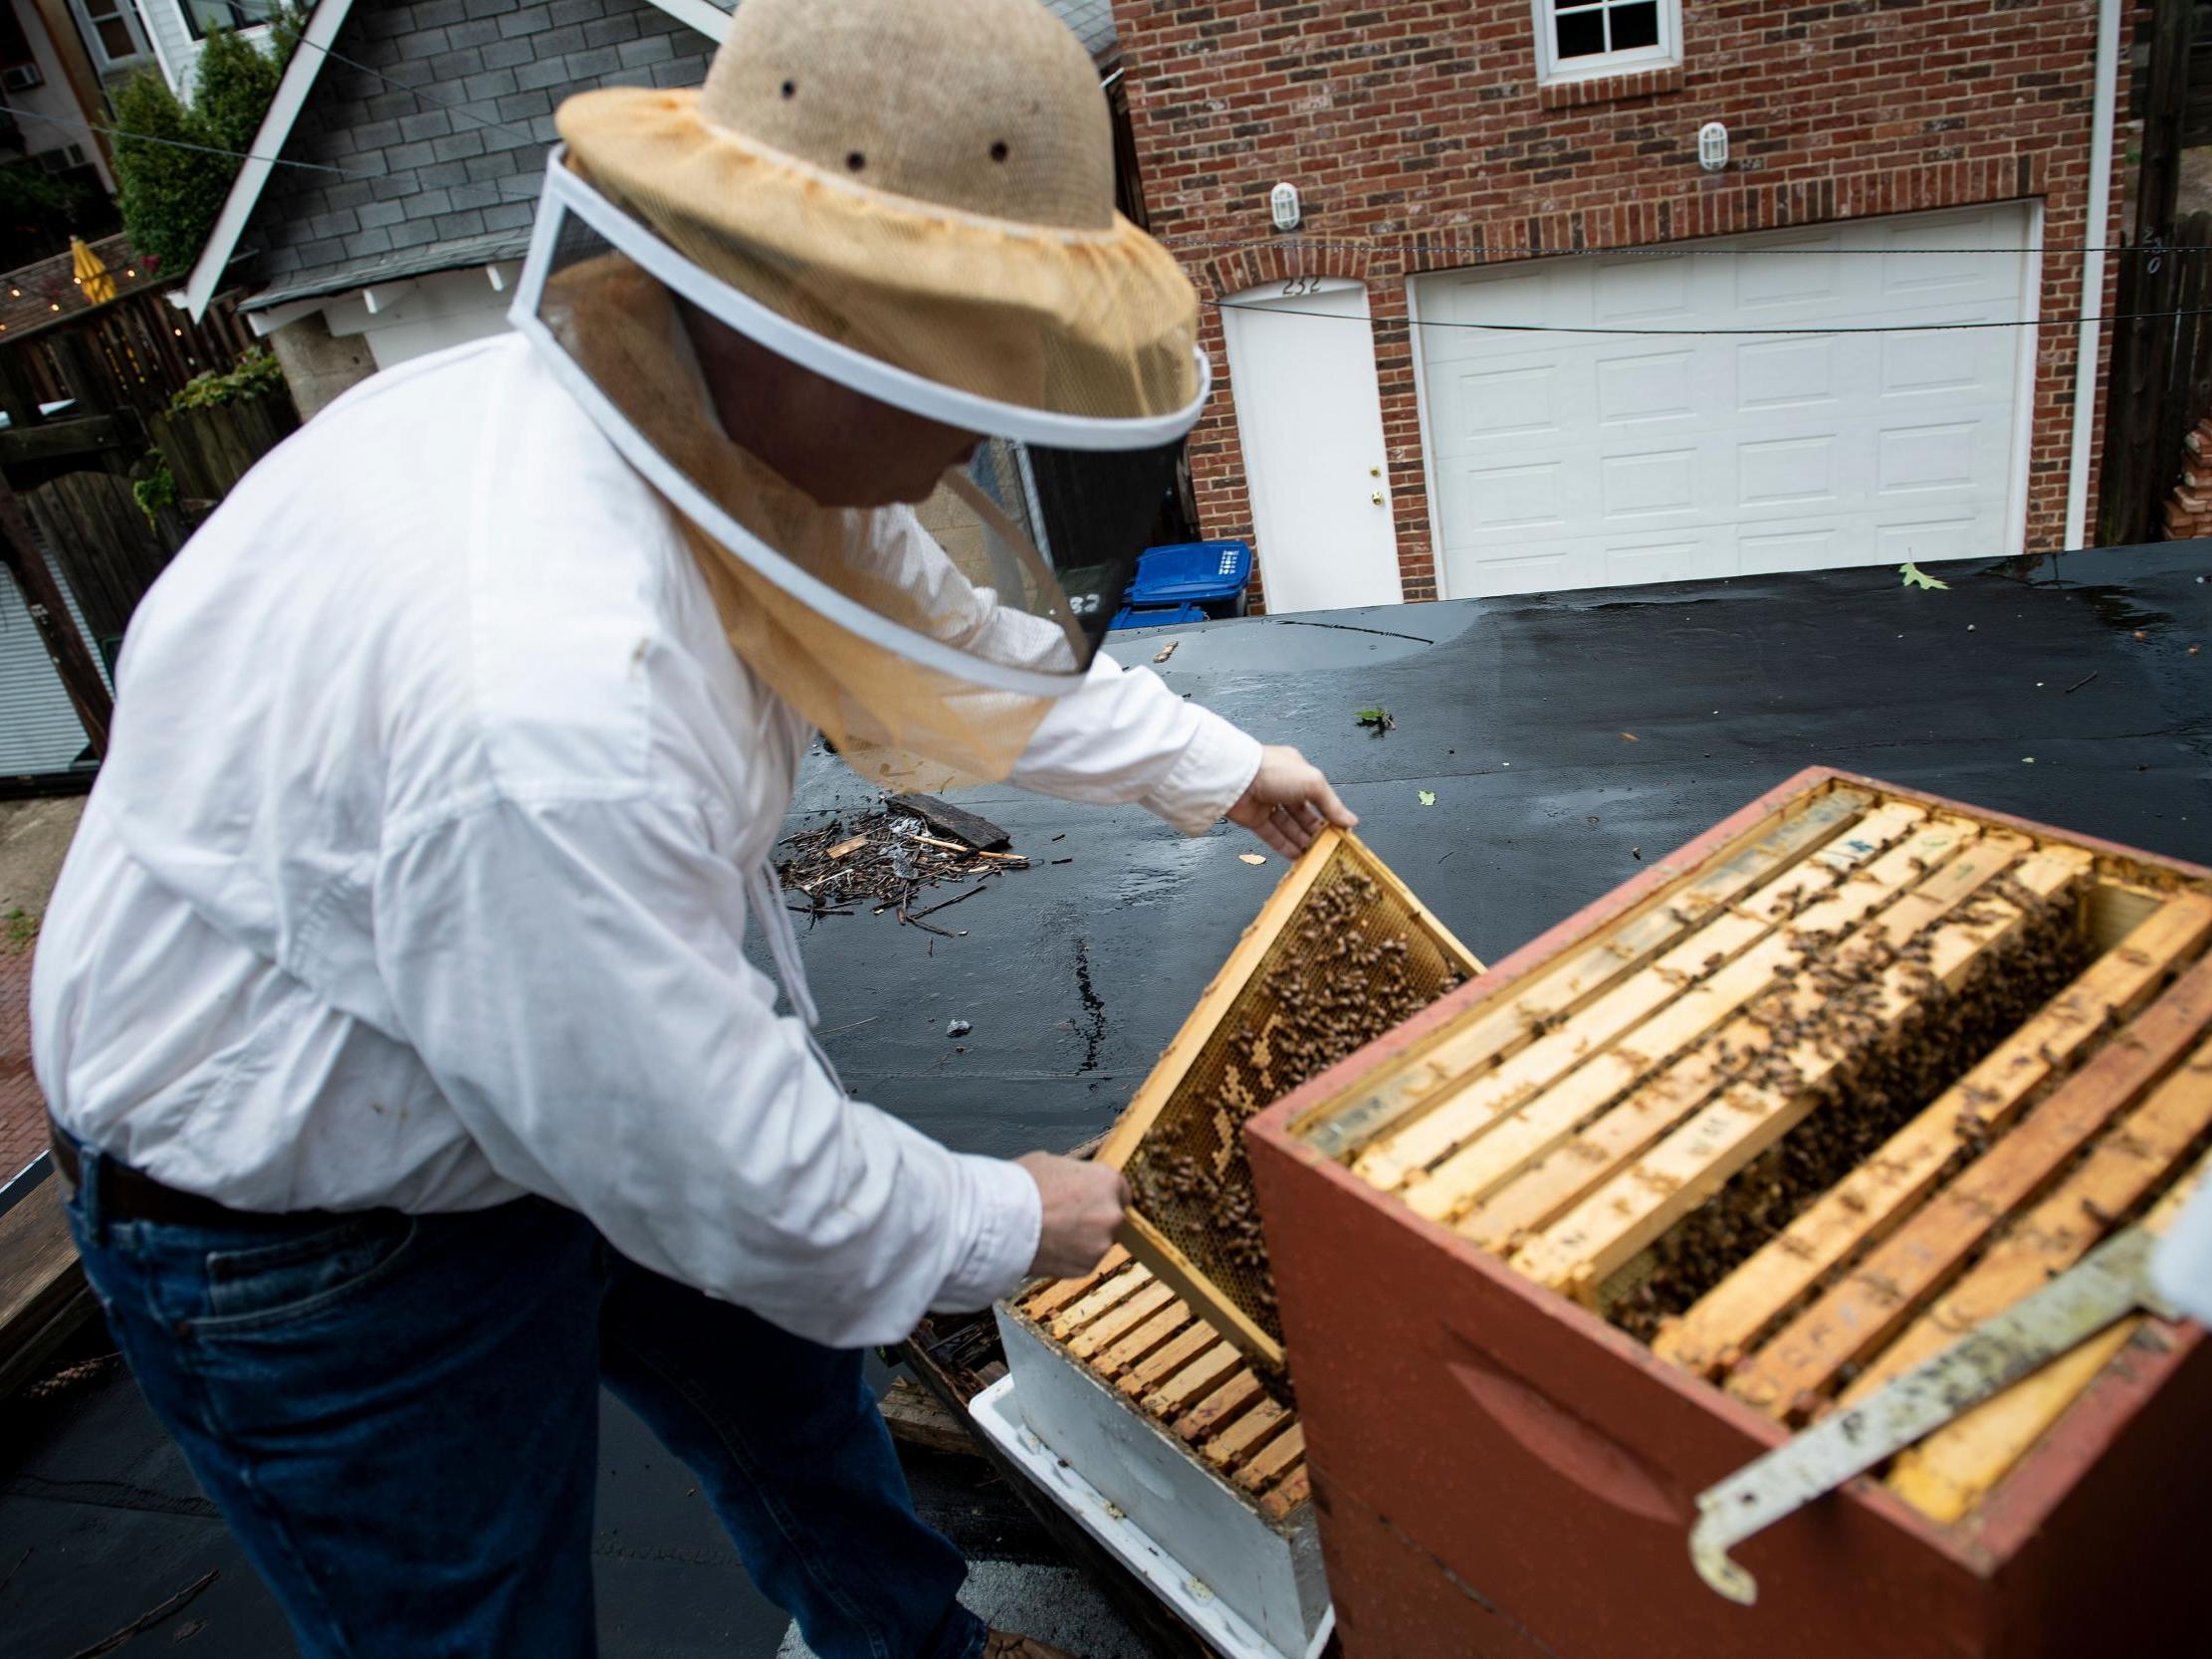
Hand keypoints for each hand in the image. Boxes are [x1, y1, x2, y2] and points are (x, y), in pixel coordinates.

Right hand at [1017, 1152, 1129, 1278]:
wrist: (1003, 1222)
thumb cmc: (1022, 1187)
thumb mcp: (1050, 1163)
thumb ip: (1073, 1175)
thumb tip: (1070, 1182)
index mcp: (1107, 1181)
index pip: (1121, 1190)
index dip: (1101, 1195)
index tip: (1089, 1200)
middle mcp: (1112, 1214)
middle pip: (1111, 1217)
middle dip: (1093, 1218)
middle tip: (1066, 1217)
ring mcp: (1101, 1244)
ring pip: (1097, 1241)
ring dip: (1081, 1239)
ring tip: (1052, 1232)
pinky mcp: (1086, 1267)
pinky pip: (1082, 1260)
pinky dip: (1069, 1256)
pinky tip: (1049, 1246)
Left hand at [1227, 744, 1358, 856]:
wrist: (1235, 778)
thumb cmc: (1273, 771)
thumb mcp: (1313, 783)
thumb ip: (1331, 804)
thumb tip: (1350, 820)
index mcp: (1298, 771)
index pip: (1317, 796)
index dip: (1329, 813)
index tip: (1340, 830)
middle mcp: (1282, 786)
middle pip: (1303, 813)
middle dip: (1315, 830)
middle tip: (1327, 846)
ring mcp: (1266, 803)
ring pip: (1288, 825)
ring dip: (1301, 840)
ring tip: (1314, 854)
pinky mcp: (1253, 818)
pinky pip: (1272, 835)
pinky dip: (1284, 846)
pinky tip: (1296, 855)